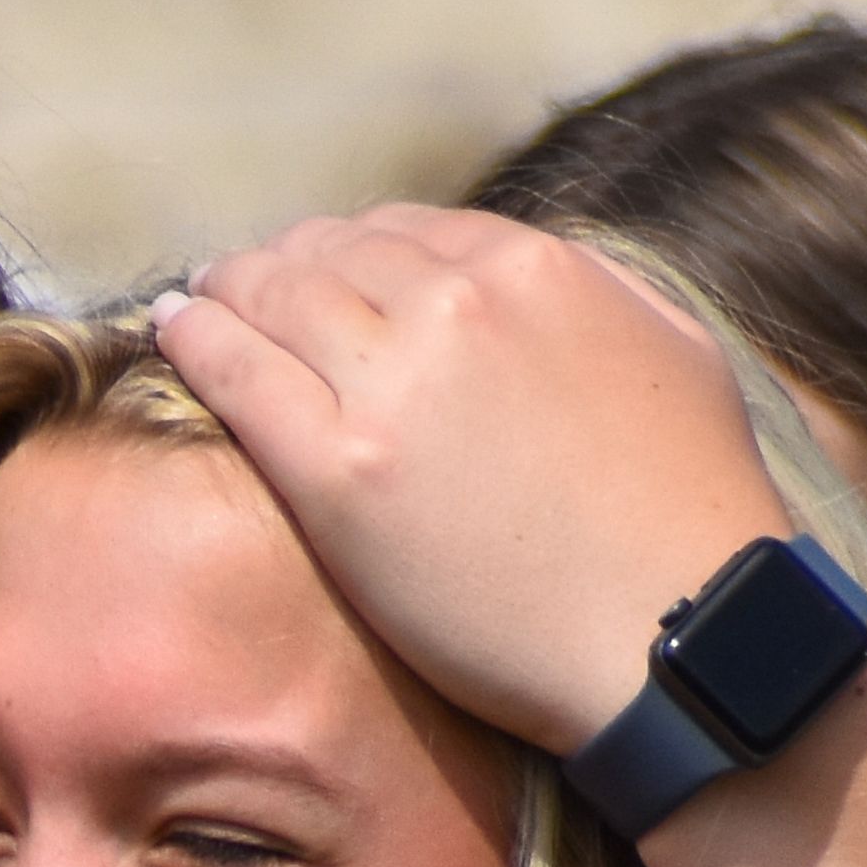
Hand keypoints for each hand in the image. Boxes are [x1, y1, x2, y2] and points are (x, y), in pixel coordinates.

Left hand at [153, 209, 794, 759]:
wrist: (678, 635)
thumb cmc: (693, 518)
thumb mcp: (674, 355)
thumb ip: (601, 296)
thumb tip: (543, 274)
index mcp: (535, 271)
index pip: (410, 231)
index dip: (353, 247)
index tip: (325, 268)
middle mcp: (455, 308)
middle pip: (330, 256)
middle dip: (284, 264)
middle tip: (243, 281)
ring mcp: (391, 387)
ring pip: (272, 296)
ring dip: (230, 288)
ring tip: (202, 299)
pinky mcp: (338, 473)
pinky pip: (236, 370)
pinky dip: (195, 335)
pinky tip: (173, 326)